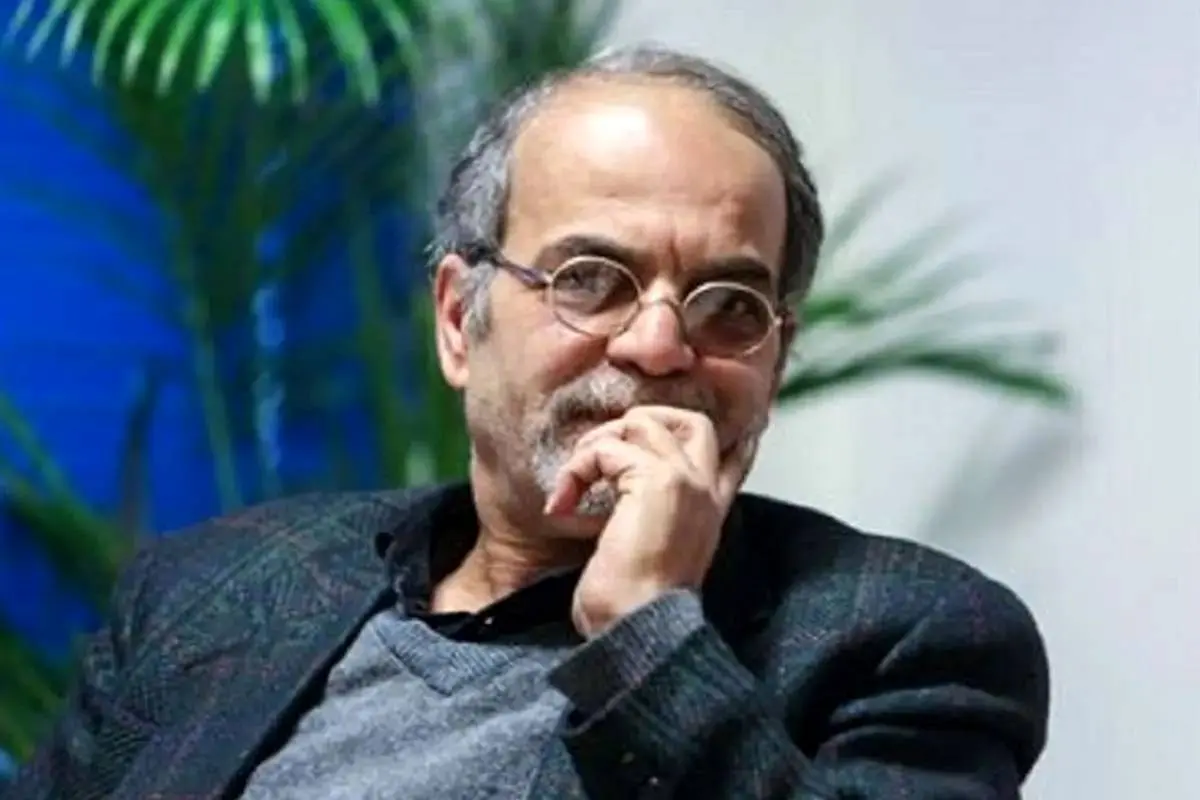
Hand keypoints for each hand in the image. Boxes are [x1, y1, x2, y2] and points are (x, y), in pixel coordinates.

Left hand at [543, 406, 753, 637]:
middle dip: (639, 422)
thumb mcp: (653, 557)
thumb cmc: (632, 607)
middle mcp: (706, 490)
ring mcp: (686, 481)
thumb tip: (623, 501)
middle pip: (691, 420)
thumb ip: (654, 521)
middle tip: (601, 456)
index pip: (733, 455)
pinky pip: (606, 449)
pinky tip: (561, 503)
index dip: (711, 434)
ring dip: (594, 446)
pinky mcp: (658, 482)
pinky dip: (575, 470)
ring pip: (640, 423)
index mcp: (710, 511)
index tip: (700, 429)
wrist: (636, 629)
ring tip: (573, 483)